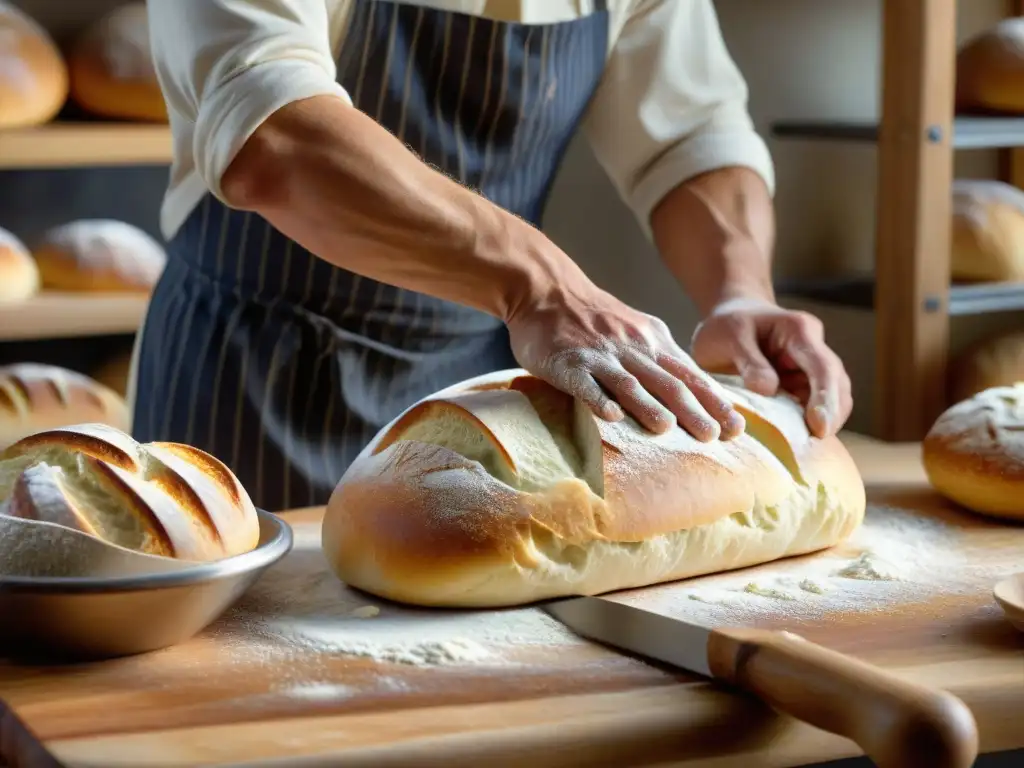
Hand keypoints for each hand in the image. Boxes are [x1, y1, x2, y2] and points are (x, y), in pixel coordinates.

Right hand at [505, 285, 745, 440]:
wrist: (546, 289)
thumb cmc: (593, 317)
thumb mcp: (637, 329)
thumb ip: (661, 357)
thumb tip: (694, 392)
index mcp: (653, 340)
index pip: (690, 375)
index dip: (714, 401)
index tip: (736, 427)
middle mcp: (633, 347)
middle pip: (668, 382)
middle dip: (693, 410)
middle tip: (714, 436)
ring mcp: (600, 355)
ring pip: (630, 382)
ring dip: (649, 406)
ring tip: (668, 429)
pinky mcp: (569, 363)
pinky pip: (586, 383)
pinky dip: (600, 400)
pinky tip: (611, 417)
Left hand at [689, 298, 851, 437]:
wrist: (729, 318)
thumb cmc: (727, 325)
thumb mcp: (730, 336)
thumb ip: (748, 361)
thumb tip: (768, 389)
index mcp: (799, 331)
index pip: (823, 367)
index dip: (825, 398)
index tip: (819, 427)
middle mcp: (814, 349)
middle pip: (837, 385)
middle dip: (832, 415)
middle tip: (815, 444)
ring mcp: (812, 369)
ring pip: (834, 398)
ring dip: (826, 422)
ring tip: (808, 447)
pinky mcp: (804, 386)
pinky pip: (816, 407)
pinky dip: (813, 424)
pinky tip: (801, 442)